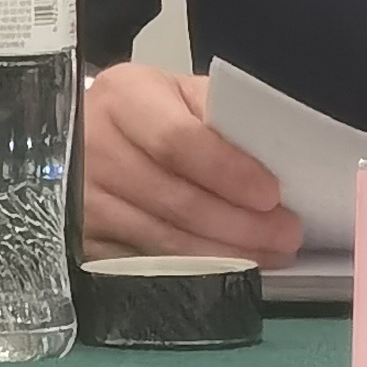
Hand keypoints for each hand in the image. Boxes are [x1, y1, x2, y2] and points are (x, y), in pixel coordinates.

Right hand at [79, 63, 303, 263]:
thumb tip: (274, 161)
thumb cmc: (146, 112)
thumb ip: (220, 117)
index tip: (271, 194)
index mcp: (124, 97)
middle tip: (285, 234)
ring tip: (267, 254)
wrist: (83, 133)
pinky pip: (144, 265)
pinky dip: (191, 272)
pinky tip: (225, 270)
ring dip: (224, 255)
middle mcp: (94, 147)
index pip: (178, 141)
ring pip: (163, 239)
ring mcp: (82, 198)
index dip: (228, 172)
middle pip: (175, 199)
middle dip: (239, 223)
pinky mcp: (82, 239)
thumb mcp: (179, 94)